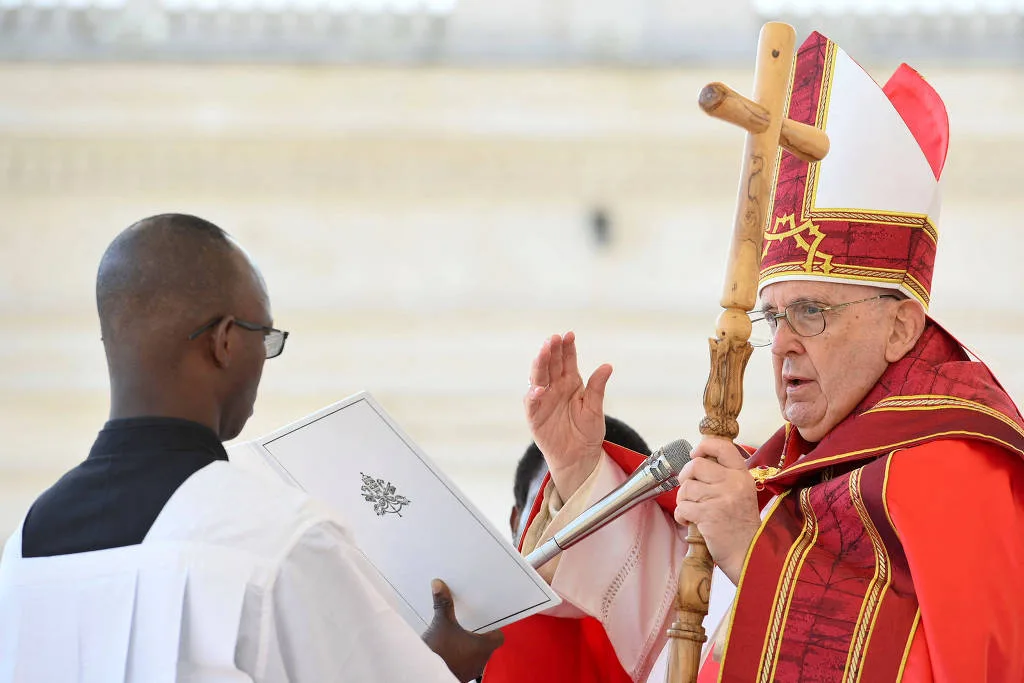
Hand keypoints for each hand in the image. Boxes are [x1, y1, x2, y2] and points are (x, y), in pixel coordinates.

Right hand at [422, 579, 503, 681]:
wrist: (426, 673)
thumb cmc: (440, 654)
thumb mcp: (441, 623)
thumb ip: (443, 603)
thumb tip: (440, 586)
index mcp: (483, 645)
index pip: (499, 636)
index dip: (494, 627)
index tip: (489, 620)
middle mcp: (480, 660)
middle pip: (487, 644)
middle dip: (478, 634)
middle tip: (470, 624)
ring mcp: (470, 669)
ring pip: (476, 654)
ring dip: (469, 646)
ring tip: (459, 635)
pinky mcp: (460, 674)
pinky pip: (465, 662)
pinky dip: (460, 655)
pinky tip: (449, 649)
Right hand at [524, 332, 612, 498]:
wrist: (579, 457)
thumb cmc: (587, 433)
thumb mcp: (595, 409)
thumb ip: (598, 388)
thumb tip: (608, 366)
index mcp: (570, 383)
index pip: (567, 360)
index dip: (567, 347)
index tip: (569, 335)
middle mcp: (555, 387)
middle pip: (550, 364)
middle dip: (551, 350)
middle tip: (553, 339)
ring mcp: (543, 400)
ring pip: (539, 378)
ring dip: (540, 364)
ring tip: (544, 352)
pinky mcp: (535, 415)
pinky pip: (532, 402)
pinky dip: (534, 394)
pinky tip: (539, 387)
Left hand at [673, 437, 760, 583]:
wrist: (748, 554)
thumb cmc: (740, 524)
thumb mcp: (741, 493)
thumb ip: (724, 477)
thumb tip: (697, 459)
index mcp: (742, 476)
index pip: (723, 447)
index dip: (704, 446)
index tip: (695, 453)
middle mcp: (733, 483)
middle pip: (696, 465)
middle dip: (686, 476)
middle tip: (690, 490)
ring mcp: (721, 499)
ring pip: (687, 487)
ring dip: (683, 499)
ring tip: (693, 509)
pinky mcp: (708, 515)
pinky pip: (682, 506)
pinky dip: (681, 515)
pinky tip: (690, 521)